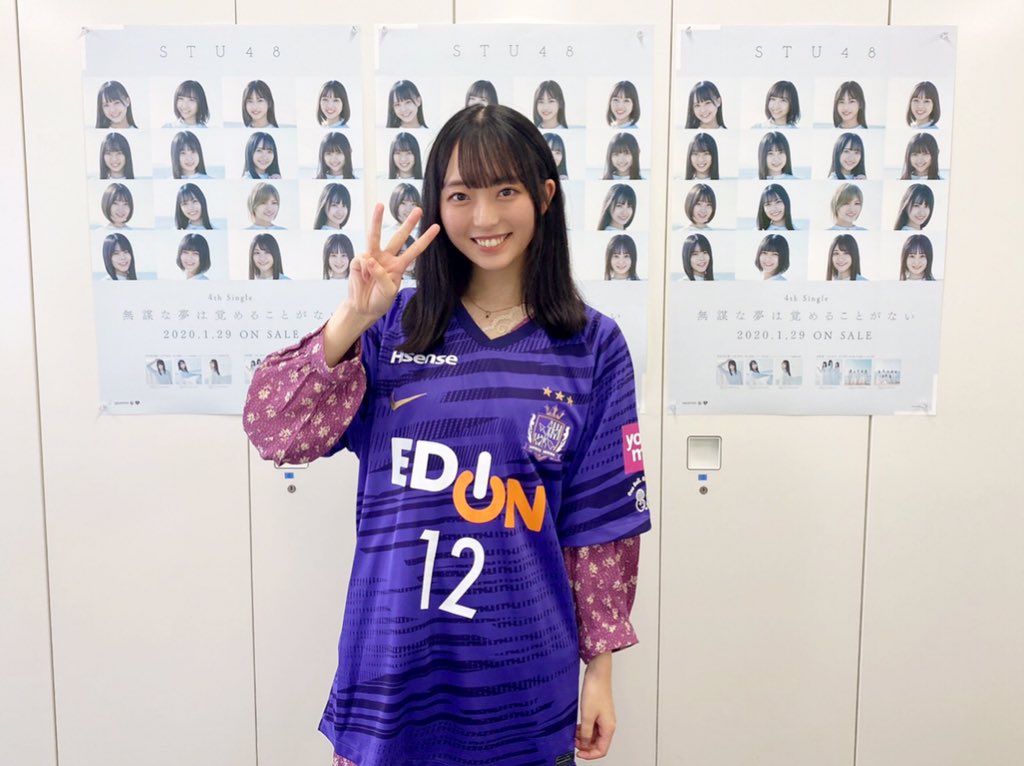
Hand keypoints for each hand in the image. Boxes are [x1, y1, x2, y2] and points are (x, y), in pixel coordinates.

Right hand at [346, 203, 438, 322]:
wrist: (363, 307)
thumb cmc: (379, 300)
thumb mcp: (388, 291)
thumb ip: (382, 276)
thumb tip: (370, 260)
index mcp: (398, 265)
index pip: (415, 250)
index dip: (425, 239)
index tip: (436, 227)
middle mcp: (386, 258)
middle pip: (399, 237)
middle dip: (408, 223)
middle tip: (419, 209)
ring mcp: (372, 258)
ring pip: (374, 236)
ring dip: (376, 220)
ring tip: (379, 205)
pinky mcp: (358, 261)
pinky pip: (362, 260)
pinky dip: (362, 272)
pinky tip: (362, 279)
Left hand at [576, 653, 615, 759]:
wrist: (597, 674)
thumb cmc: (595, 691)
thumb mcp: (587, 715)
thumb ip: (586, 733)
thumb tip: (584, 745)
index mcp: (609, 728)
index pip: (602, 750)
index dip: (590, 755)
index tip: (578, 753)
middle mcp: (608, 724)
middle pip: (598, 743)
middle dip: (585, 745)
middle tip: (573, 742)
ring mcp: (603, 718)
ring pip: (594, 735)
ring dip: (584, 737)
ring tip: (572, 734)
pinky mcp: (598, 712)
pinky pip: (592, 726)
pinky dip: (584, 729)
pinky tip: (576, 726)